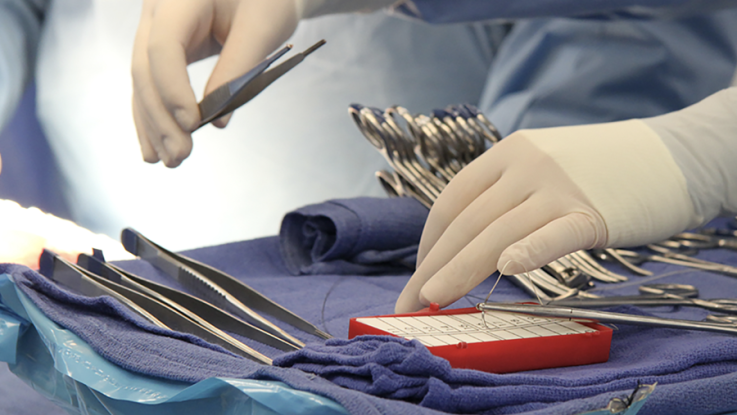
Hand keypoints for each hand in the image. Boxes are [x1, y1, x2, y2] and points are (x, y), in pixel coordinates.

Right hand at [131, 0, 298, 166]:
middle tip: (181, 155)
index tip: (192, 122)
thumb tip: (215, 120)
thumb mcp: (262, 28)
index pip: (163, 46)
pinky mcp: (162, 48)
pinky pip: (151, 84)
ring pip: (143, 82)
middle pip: (146, 69)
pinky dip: (155, 116)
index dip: (173, 87)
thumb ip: (237, 70)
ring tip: (170, 160)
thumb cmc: (268, 0)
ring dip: (154, 124)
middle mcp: (157, 11)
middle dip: (161, 117)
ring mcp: (154, 29)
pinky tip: (156, 147)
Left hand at [395, 120, 696, 312]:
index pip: (453, 201)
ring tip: (433, 301)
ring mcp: (558, 185)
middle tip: (410, 302)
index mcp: (507, 153)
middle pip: (466, 221)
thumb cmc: (600, 170)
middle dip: (433, 266)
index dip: (430, 242)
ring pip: (497, 232)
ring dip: (460, 270)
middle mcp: (525, 164)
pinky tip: (507, 269)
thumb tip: (469, 241)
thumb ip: (507, 195)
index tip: (420, 273)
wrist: (672, 154)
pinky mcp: (593, 211)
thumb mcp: (543, 166)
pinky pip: (554, 234)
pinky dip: (529, 251)